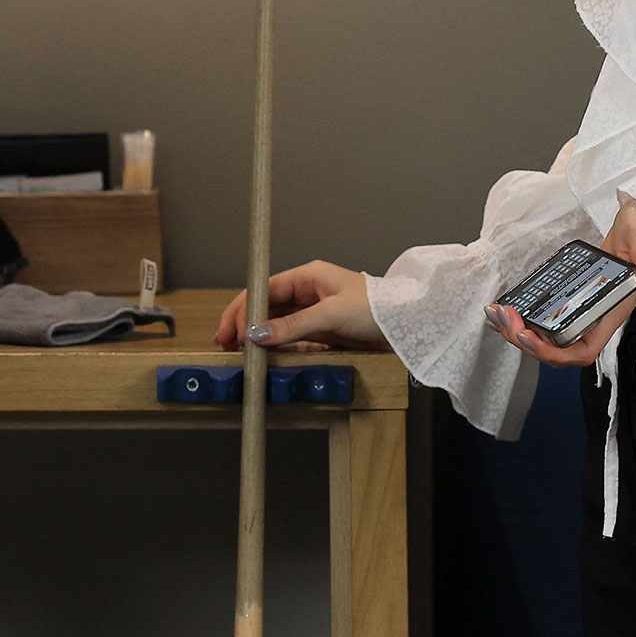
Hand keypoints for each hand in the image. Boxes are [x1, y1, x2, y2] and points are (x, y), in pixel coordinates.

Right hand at [213, 260, 389, 351]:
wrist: (410, 326)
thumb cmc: (377, 309)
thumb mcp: (332, 315)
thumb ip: (293, 326)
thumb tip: (256, 334)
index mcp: (309, 277)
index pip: (265, 289)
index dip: (245, 309)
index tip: (232, 332)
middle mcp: (309, 293)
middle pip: (267, 306)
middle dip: (244, 323)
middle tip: (225, 344)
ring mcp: (316, 314)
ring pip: (277, 324)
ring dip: (259, 338)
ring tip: (240, 354)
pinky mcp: (325, 333)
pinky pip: (293, 340)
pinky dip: (278, 349)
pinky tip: (266, 359)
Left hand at [486, 199, 635, 367]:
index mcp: (611, 312)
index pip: (582, 351)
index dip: (554, 353)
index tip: (528, 337)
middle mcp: (595, 318)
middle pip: (556, 349)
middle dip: (525, 340)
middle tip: (503, 316)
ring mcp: (581, 310)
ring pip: (546, 337)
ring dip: (517, 332)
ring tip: (496, 314)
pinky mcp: (570, 298)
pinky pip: (543, 318)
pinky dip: (520, 318)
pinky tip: (503, 308)